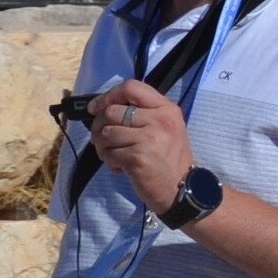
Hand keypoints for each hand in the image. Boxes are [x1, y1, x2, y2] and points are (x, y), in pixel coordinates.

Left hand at [89, 76, 194, 210]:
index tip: (96, 108)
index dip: (108, 96)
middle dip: (99, 127)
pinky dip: (109, 162)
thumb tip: (102, 107)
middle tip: (102, 140)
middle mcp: (160, 120)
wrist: (180, 190)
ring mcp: (150, 138)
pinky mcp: (138, 157)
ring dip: (102, 146)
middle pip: (112, 111)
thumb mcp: (164, 128)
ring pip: (106, 133)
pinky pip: (109, 153)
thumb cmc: (167, 159)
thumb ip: (142, 113)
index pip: (131, 87)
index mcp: (166, 109)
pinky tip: (121, 167)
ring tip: (113, 155)